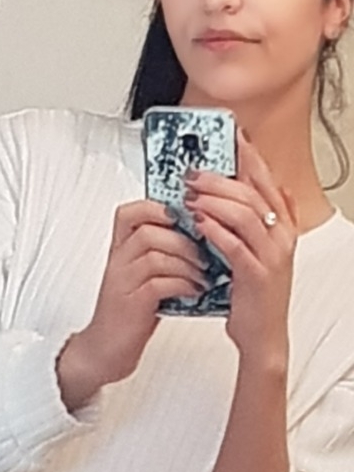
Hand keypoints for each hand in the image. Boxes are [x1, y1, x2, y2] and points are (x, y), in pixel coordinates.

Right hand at [58, 200, 207, 404]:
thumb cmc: (131, 311)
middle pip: (148, 229)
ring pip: (155, 254)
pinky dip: (183, 284)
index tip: (186, 219)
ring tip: (204, 273)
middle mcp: (118, 260)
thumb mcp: (144, 275)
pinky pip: (159, 282)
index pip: (131, 212)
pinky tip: (195, 290)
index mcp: (120, 249)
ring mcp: (122, 281)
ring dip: (187, 262)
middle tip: (206, 251)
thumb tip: (204, 238)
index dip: (159, 208)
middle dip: (184, 238)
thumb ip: (164, 254)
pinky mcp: (131, 303)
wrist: (106, 349)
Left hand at [183, 131, 297, 359]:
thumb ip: (259, 218)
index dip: (249, 155)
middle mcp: (281, 236)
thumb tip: (256, 187)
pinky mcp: (257, 276)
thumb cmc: (255, 292)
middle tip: (193, 172)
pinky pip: (235, 246)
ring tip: (190, 195)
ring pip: (244, 214)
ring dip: (214, 200)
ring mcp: (272, 256)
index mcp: (282, 225)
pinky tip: (198, 223)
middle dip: (220, 177)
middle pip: (252, 192)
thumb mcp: (261, 249)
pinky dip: (215, 231)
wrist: (263, 335)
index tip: (230, 136)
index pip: (266, 180)